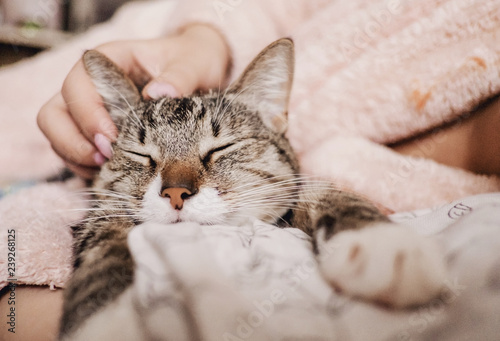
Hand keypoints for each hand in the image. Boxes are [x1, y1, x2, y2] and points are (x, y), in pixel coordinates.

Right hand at [37, 25, 230, 177]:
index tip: (112, 138)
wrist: (200, 71)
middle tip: (106, 158)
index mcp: (109, 60)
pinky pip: (73, 151)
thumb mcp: (195, 64)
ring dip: (76, 156)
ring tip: (107, 168)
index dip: (88, 113)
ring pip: (57, 134)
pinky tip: (110, 172)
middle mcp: (91, 84)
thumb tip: (159, 92)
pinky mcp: (96, 131)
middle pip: (54, 112)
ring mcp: (90, 109)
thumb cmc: (194, 62)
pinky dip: (84, 166)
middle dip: (74, 141)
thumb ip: (180, 76)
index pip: (77, 83)